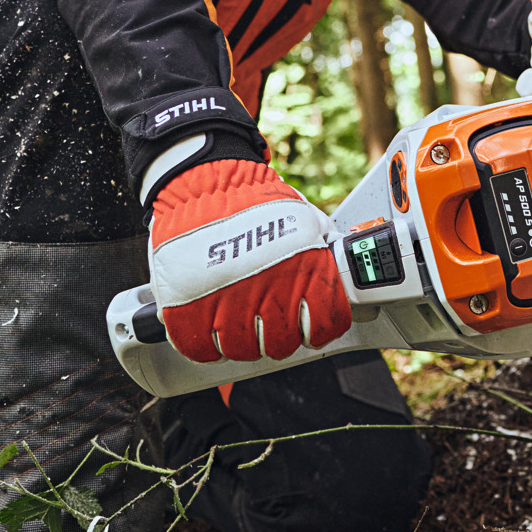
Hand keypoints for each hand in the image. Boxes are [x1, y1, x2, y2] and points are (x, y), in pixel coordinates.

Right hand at [147, 160, 350, 362]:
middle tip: (269, 322)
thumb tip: (345, 269)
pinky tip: (211, 327)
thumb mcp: (305, 220)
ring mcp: (226, 301)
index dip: (318, 330)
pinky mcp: (186, 307)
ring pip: (241, 350)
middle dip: (278, 337)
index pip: (324, 326)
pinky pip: (200, 348)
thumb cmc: (255, 201)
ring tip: (238, 320)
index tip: (310, 327)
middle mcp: (269, 289)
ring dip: (242, 341)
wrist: (204, 181)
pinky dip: (206, 345)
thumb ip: (324, 249)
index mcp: (305, 269)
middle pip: (280, 344)